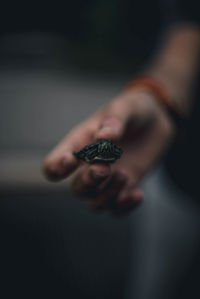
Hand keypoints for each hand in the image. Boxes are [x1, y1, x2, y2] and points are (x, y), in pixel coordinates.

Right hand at [43, 89, 174, 215]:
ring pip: (95, 203)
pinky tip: (138, 194)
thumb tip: (102, 138)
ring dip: (108, 195)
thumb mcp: (124, 108)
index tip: (72, 160)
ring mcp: (108, 179)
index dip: (56, 168)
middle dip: (88, 182)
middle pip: (77, 188)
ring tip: (124, 174)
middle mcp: (89, 166)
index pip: (53, 166)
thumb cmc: (132, 110)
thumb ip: (113, 122)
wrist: (157, 118)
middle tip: (104, 168)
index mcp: (80, 145)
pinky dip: (125, 207)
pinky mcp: (126, 187)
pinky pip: (117, 209)